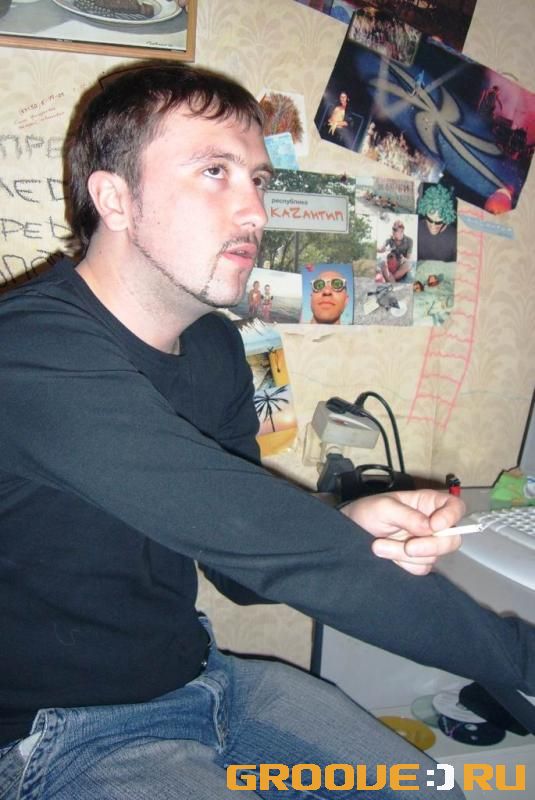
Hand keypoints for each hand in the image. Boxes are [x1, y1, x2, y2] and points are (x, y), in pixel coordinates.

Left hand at [340, 489, 464, 575]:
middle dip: (430, 546)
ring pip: (432, 557)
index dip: (452, 517)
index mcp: (428, 503)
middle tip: (408, 547)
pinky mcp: (415, 561)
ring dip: (403, 554)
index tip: (434, 525)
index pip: (455, 507)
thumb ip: (407, 515)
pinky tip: (385, 555)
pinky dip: (401, 564)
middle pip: (452, 539)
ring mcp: (425, 544)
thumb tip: (429, 527)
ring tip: (379, 546)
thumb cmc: (366, 512)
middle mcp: (431, 524)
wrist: (349, 534)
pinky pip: (420, 568)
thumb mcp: (383, 507)